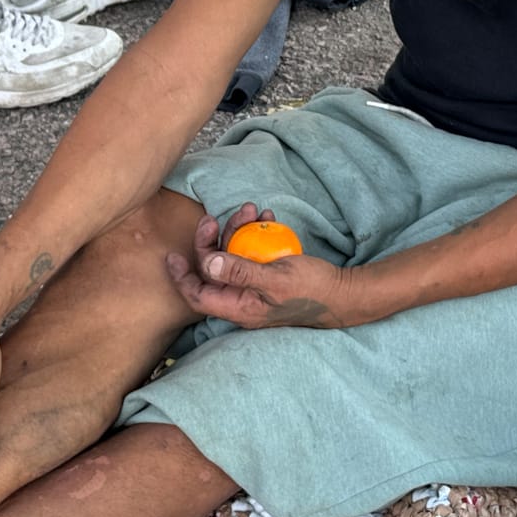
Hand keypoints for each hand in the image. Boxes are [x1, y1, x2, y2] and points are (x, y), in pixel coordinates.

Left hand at [165, 202, 352, 329]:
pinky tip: (266, 217)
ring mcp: (256, 288)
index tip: (172, 255)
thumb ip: (240, 271)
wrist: (345, 293)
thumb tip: (208, 263)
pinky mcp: (269, 276)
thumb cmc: (312, 290)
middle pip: (213, 272)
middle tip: (214, 218)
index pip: (198, 297)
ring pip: (232, 258)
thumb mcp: (275, 278)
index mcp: (240, 308)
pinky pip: (253, 254)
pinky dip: (256, 234)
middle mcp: (244, 300)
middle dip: (211, 242)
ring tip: (251, 209)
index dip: (181, 277)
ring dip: (237, 231)